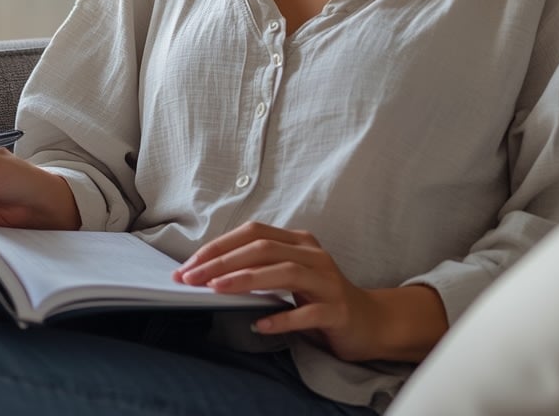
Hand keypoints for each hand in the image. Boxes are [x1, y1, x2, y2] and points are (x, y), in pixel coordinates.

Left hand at [174, 221, 446, 362]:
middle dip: (223, 262)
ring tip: (217, 290)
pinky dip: (282, 317)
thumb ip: (261, 268)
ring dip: (246, 280)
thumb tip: (211, 272)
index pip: (253, 233)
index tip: (189, 264)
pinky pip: (306, 312)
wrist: (369, 321)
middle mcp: (313, 255)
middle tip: (192, 277)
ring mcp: (327, 281)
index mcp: (299, 241)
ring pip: (283, 272)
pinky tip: (260, 324)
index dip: (219, 246)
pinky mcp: (337, 310)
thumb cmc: (320, 298)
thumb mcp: (290, 275)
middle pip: (263, 249)